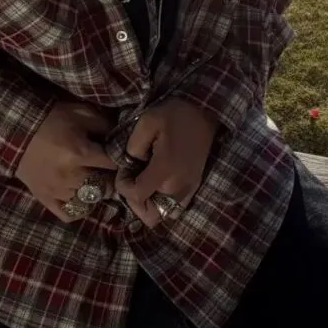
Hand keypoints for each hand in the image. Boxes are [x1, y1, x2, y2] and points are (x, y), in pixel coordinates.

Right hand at [17, 102, 118, 221]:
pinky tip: (83, 196)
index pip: (114, 164)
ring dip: (96, 191)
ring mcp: (58, 191)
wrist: (17, 129)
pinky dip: (80, 208)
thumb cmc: (52, 118)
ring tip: (96, 180)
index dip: (121, 160)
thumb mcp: (81, 112)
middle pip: (105, 186)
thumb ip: (104, 124)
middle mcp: (71, 176)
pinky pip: (70, 214)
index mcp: (81, 153)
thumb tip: (122, 136)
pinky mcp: (46, 199)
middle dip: (110, 177)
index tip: (123, 157)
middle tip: (109, 169)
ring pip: (90, 201)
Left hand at [115, 97, 218, 228]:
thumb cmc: (174, 114)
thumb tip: (130, 165)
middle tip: (133, 178)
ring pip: (163, 215)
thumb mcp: (147, 121)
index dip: (123, 187)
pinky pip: (175, 208)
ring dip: (149, 204)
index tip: (125, 169)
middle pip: (150, 214)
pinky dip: (162, 202)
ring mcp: (189, 189)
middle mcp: (178, 186)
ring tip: (144, 182)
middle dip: (135, 200)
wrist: (204, 111)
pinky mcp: (194, 186)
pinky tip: (157, 183)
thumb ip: (133, 146)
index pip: (137, 196)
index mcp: (165, 169)